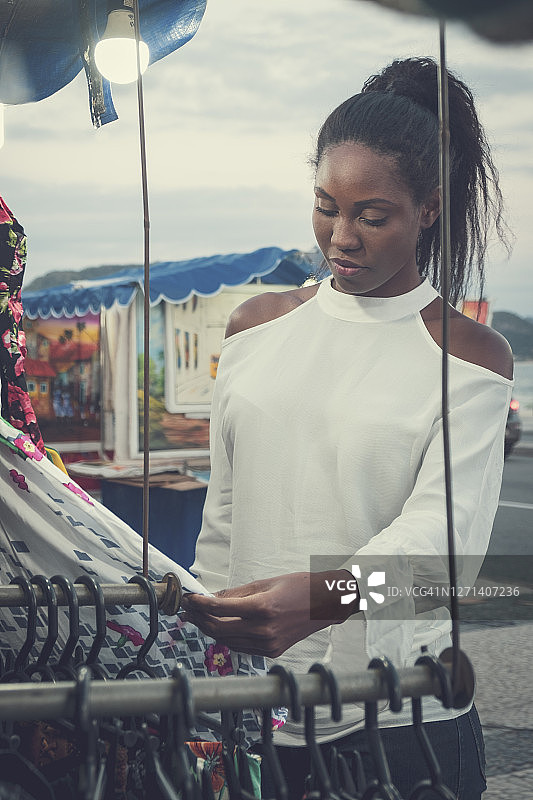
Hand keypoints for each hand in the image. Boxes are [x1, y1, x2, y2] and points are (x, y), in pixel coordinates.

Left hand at [180, 570, 355, 657]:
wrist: (326, 604)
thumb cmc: (300, 588)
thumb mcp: (265, 583)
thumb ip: (236, 593)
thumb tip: (211, 598)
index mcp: (262, 608)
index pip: (219, 609)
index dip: (199, 604)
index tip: (189, 599)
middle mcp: (264, 630)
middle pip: (219, 628)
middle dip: (199, 619)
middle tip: (188, 610)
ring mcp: (268, 644)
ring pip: (227, 640)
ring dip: (210, 629)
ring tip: (199, 618)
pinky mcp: (271, 651)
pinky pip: (240, 647)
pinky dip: (227, 637)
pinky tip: (220, 627)